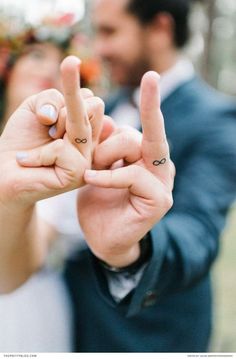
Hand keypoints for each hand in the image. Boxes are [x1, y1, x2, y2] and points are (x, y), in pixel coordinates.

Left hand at [0, 56, 103, 207]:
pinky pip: (60, 148)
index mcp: (86, 129)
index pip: (93, 100)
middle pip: (96, 106)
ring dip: (54, 125)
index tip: (70, 62)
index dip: (75, 82)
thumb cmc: (22, 139)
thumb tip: (54, 117)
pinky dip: (39, 153)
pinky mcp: (78, 174)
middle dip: (66, 105)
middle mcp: (91, 144)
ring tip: (44, 140)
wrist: (4, 169)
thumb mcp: (36, 107)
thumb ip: (52, 98)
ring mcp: (87, 160)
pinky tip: (30, 162)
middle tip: (47, 122)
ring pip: (80, 122)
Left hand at [77, 72, 174, 267]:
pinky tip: (91, 178)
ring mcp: (163, 183)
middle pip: (141, 133)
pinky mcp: (160, 200)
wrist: (103, 239)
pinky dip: (109, 175)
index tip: (151, 76)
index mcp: (146, 157)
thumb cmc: (99, 202)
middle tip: (90, 160)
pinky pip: (133, 175)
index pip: (150, 125)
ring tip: (90, 172)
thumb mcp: (96, 167)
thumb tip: (110, 121)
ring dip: (106, 156)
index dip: (150, 101)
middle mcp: (159, 166)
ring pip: (137, 147)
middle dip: (110, 141)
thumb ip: (104, 146)